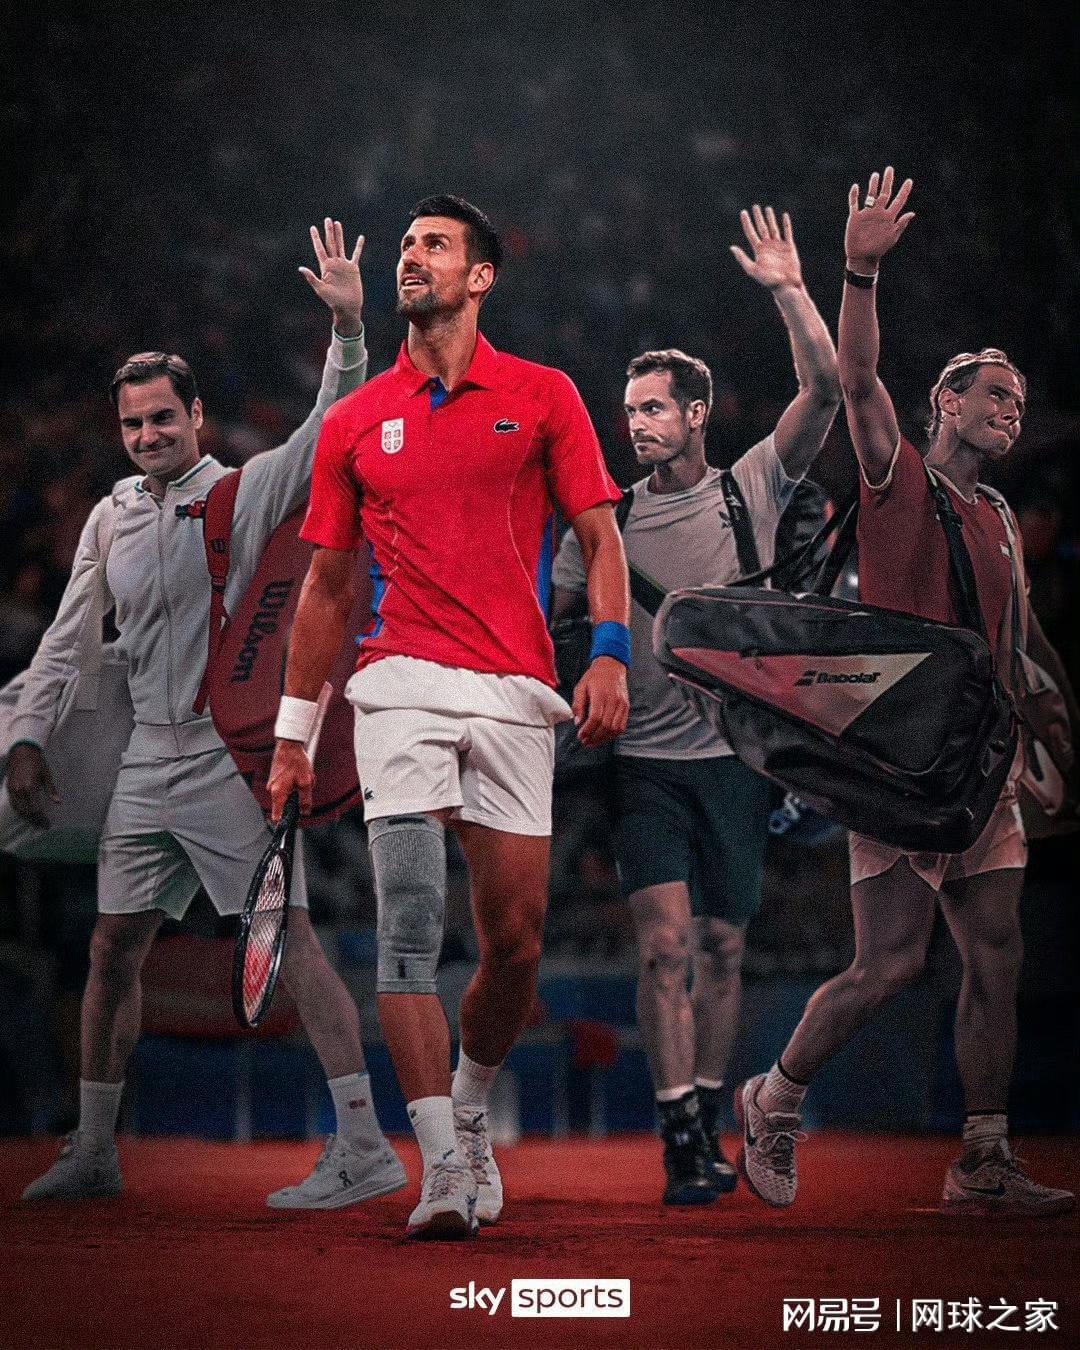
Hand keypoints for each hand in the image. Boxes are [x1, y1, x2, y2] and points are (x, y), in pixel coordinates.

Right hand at [6, 743, 58, 828]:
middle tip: (42, 824)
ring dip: (27, 816)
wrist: (22, 752)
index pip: (35, 807)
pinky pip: (13, 803)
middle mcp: (20, 789)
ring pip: (18, 808)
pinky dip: (19, 810)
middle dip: (35, 819)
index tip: (47, 822)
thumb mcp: (47, 775)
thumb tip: (58, 802)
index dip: (41, 816)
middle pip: (26, 810)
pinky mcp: (9, 787)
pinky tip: (26, 813)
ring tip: (35, 820)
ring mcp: (13, 789)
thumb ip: (51, 790)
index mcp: (30, 786)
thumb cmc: (38, 763)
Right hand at [268, 739, 313, 823]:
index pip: (277, 816)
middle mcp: (272, 790)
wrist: (289, 745)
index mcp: (278, 793)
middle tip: (306, 787)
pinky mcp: (276, 779)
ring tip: (304, 778)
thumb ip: (306, 799)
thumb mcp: (306, 782)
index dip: (285, 821)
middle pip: (285, 805)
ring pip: (288, 795)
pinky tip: (300, 774)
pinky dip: (295, 783)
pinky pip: (286, 787)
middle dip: (298, 799)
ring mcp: (273, 784)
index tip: (293, 821)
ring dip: (298, 789)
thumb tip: (305, 811)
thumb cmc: (296, 761)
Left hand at [299, 219, 363, 335]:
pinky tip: (360, 238)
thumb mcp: (320, 289)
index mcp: (325, 267)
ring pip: (341, 246)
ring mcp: (343, 265)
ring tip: (337, 223)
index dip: (316, 238)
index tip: (313, 228)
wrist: (347, 307)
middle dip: (328, 232)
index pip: (320, 249)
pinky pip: (356, 254)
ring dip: (339, 235)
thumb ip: (311, 277)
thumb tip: (300, 268)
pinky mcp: (353, 268)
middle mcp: (334, 264)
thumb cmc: (333, 301)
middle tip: (327, 219)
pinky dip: (358, 246)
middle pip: (330, 244)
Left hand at [572, 656, 629, 747]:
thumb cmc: (595, 677)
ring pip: (615, 728)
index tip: (580, 735)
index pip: (595, 718)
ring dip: (603, 738)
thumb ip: (578, 705)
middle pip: (605, 725)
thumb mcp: (580, 687)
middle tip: (585, 741)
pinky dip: (613, 734)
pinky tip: (604, 736)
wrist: (611, 666)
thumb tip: (578, 722)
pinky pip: (622, 726)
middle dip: (594, 737)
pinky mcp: (626, 707)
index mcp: (600, 695)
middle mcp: (613, 700)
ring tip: (593, 741)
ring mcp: (622, 704)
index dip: (588, 730)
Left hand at [731, 205, 803, 291]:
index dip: (746, 223)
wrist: (786, 285)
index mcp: (758, 251)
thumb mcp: (753, 270)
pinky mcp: (789, 247)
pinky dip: (786, 224)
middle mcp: (767, 247)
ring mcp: (778, 246)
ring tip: (767, 208)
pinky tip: (784, 216)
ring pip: (773, 228)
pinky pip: (787, 233)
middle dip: (758, 217)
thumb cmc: (768, 281)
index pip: (751, 233)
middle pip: (761, 228)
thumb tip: (732, 247)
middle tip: (755, 206)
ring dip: (770, 218)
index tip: (743, 213)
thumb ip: (742, 258)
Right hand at [845, 167, 914, 270]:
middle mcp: (879, 212)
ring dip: (873, 185)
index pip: (898, 200)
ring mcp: (867, 214)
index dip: (904, 191)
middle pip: (884, 193)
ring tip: (875, 175)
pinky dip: (854, 195)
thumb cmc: (879, 249)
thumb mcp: (892, 237)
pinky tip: (855, 186)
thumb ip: (900, 224)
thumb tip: (912, 213)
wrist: (863, 257)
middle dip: (887, 181)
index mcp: (889, 217)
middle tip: (890, 169)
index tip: (909, 181)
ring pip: (870, 195)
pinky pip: (854, 203)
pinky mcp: (855, 217)